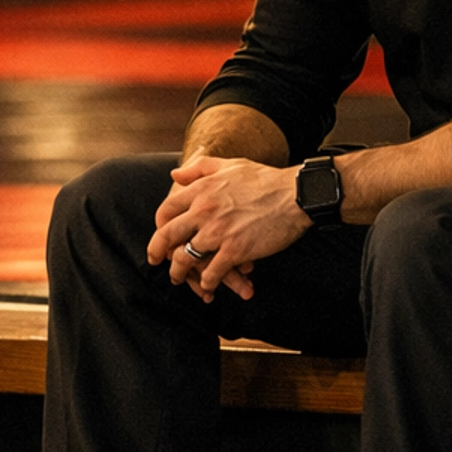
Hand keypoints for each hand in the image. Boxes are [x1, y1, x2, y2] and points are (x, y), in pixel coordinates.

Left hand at [146, 154, 309, 301]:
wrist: (295, 196)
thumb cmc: (265, 179)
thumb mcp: (229, 164)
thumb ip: (199, 168)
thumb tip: (175, 174)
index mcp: (202, 190)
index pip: (167, 209)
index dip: (159, 225)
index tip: (161, 234)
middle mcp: (204, 211)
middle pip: (168, 236)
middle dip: (158, 252)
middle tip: (157, 261)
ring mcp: (218, 232)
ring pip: (185, 258)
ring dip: (179, 272)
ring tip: (179, 278)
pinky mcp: (235, 250)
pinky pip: (211, 273)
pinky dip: (207, 283)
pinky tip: (208, 286)